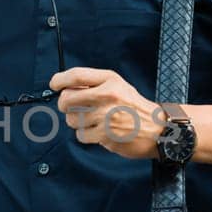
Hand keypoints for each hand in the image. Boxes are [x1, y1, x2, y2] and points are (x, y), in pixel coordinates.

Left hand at [49, 67, 166, 159]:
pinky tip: (97, 132)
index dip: (60, 79)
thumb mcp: (119, 86)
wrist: (158, 129)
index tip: (54, 84)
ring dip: (76, 121)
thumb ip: (94, 84)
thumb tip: (65, 88)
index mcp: (110, 81)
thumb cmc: (134, 107)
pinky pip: (80, 135)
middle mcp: (107, 96)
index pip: (77, 75)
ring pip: (71, 119)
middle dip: (64, 104)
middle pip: (67, 98)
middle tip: (70, 107)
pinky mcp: (105, 134)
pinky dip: (85, 135)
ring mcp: (106, 116)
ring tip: (92, 120)